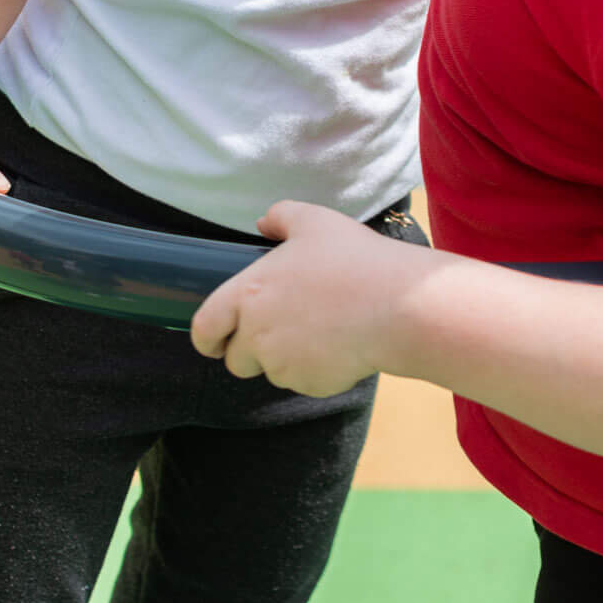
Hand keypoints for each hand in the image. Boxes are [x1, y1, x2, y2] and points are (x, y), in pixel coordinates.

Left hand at [191, 201, 431, 396]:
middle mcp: (257, 335)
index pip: (204, 329)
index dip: (206, 337)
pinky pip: (302, 381)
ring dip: (284, 358)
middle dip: (250, 350)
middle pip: (236, 359)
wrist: (398, 307)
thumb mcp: (315, 221)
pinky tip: (339, 344)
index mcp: (248, 294)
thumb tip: (262, 223)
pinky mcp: (310, 384)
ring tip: (320, 329)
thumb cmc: (354, 260)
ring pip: (271, 371)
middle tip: (281, 327)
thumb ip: (280, 217)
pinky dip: (314, 369)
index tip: (215, 339)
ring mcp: (283, 365)